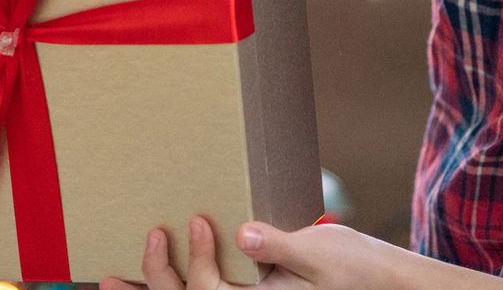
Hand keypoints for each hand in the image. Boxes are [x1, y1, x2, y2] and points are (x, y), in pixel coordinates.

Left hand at [98, 216, 409, 289]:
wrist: (390, 288)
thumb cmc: (360, 271)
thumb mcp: (322, 254)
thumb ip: (282, 246)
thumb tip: (247, 234)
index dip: (195, 263)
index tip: (196, 221)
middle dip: (151, 288)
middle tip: (115, 267)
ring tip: (112, 283)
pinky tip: (160, 282)